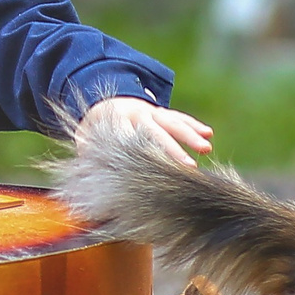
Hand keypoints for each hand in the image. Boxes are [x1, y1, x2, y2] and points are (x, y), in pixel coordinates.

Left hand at [78, 96, 212, 165]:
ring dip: (190, 135)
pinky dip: (193, 124)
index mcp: (116, 123)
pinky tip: (209, 133)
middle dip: (173, 149)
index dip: (145, 155)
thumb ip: (88, 161)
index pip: (133, 140)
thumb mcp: (85, 141)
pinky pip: (179, 117)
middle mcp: (136, 114)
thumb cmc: (94, 131)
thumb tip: (86, 192)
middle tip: (188, 167)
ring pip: (172, 122)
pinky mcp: (160, 112)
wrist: (102, 102)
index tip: (156, 172)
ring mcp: (151, 111)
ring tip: (205, 148)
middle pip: (157, 132)